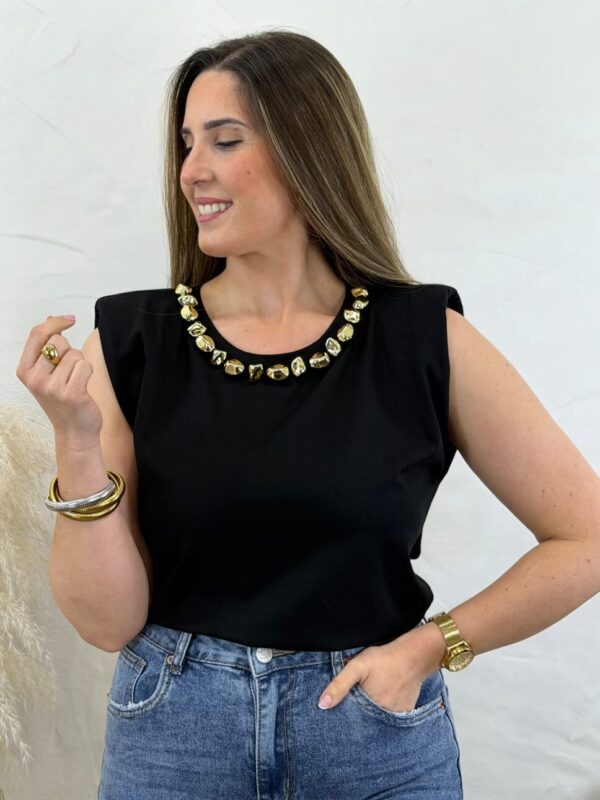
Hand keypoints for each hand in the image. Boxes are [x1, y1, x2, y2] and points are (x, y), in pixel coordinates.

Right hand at [15, 314, 103, 442]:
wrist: (74, 430)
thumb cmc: (62, 398)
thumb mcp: (47, 372)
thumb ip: (46, 346)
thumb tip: (50, 318)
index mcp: (24, 370)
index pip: (37, 334)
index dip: (55, 322)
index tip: (71, 319)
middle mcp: (34, 378)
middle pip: (59, 341)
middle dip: (69, 351)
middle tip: (68, 373)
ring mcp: (52, 387)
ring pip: (74, 354)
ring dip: (80, 364)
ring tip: (75, 382)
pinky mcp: (71, 393)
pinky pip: (85, 366)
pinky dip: (88, 372)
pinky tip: (83, 387)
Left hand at [317, 625, 441, 710]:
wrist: (414, 655)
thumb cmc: (385, 658)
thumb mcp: (358, 666)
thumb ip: (339, 684)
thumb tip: (322, 705)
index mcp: (371, 708)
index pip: (353, 719)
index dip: (347, 713)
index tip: (346, 705)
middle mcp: (385, 717)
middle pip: (366, 719)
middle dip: (361, 711)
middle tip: (365, 692)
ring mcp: (398, 716)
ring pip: (379, 717)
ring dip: (374, 709)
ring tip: (376, 691)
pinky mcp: (407, 712)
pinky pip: (392, 715)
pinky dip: (387, 708)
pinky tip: (387, 693)